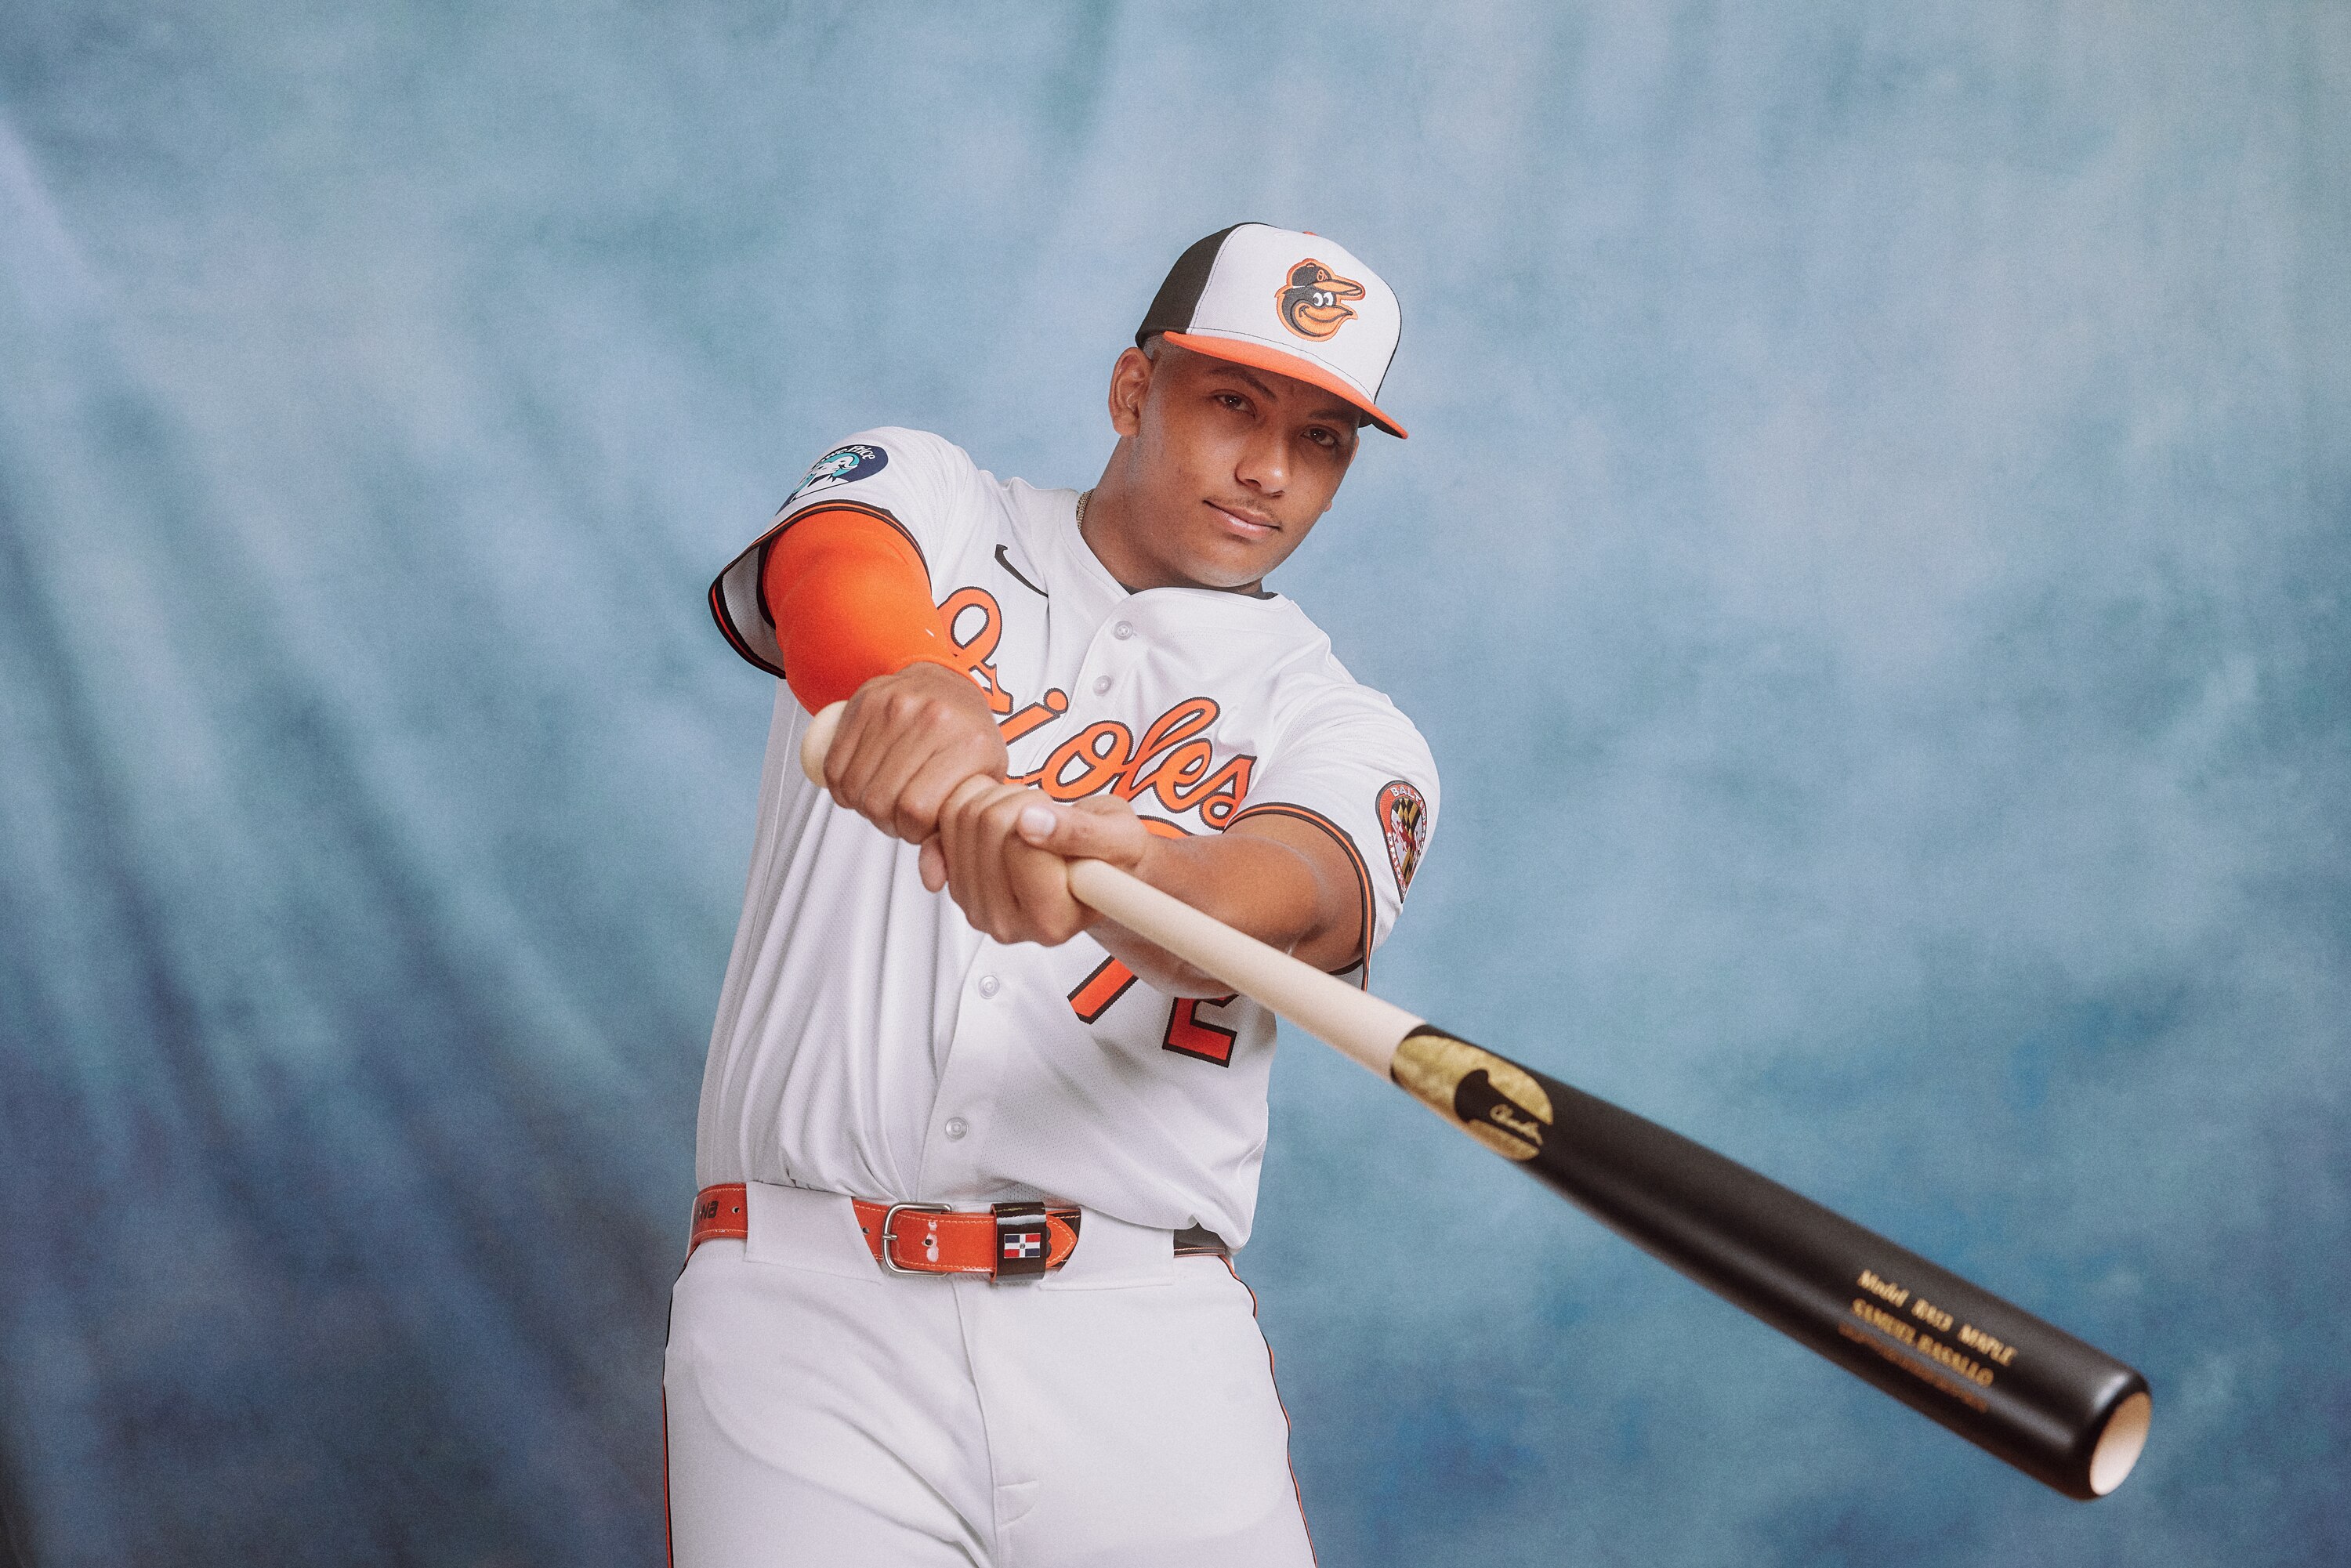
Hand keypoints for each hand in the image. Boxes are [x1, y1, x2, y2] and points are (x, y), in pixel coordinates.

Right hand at [821, 662, 1006, 845]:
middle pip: (882, 800)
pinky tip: (858, 785)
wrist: (947, 682)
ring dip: (861, 805)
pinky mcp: (865, 701)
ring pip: (855, 785)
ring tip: (881, 799)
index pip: (917, 810)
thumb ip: (957, 833)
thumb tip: (931, 878)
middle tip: (898, 816)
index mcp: (969, 743)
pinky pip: (835, 763)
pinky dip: (840, 786)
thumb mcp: (979, 785)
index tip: (919, 827)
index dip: (911, 831)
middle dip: (886, 821)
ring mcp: (896, 705)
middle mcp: (933, 719)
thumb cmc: (966, 737)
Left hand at [926, 789, 1151, 946]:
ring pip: (962, 818)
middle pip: (987, 825)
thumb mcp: (1119, 838)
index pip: (1020, 843)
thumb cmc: (1112, 858)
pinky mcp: (958, 888)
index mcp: (1051, 922)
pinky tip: (1003, 819)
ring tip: (1030, 817)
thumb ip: (1080, 832)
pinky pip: (943, 823)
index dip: (1041, 812)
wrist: (1097, 870)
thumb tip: (1033, 822)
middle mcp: (1008, 924)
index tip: (1061, 818)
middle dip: (1019, 801)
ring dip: (997, 800)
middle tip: (1047, 814)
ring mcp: (978, 908)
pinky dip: (971, 805)